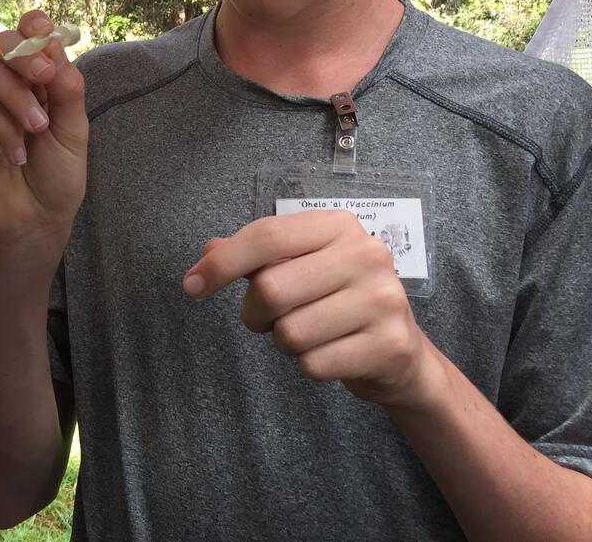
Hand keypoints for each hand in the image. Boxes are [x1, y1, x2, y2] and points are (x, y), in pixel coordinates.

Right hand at [0, 10, 87, 249]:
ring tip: (37, 130)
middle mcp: (8, 85)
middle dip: (25, 55)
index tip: (42, 25)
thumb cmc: (56, 177)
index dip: (33, 25)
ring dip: (17, 97)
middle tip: (46, 77)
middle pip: (4, 45)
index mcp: (39, 80)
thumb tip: (54, 40)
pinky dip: (1, 126)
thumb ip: (66, 88)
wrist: (34, 221)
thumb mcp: (73, 131)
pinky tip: (16, 155)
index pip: (31, 37)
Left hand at [183, 210, 440, 406]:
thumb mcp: (301, 266)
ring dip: (285, 342)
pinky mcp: (389, 346)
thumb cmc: (337, 300)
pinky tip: (333, 353)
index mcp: (338, 226)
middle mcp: (366, 255)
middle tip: (271, 318)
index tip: (192, 285)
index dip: (223, 263)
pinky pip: (314, 364)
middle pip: (271, 288)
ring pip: (290, 332)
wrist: (399, 352)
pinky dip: (310, 365)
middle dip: (256, 313)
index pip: (267, 236)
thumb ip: (255, 255)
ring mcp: (383, 300)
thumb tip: (209, 250)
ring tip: (309, 333)